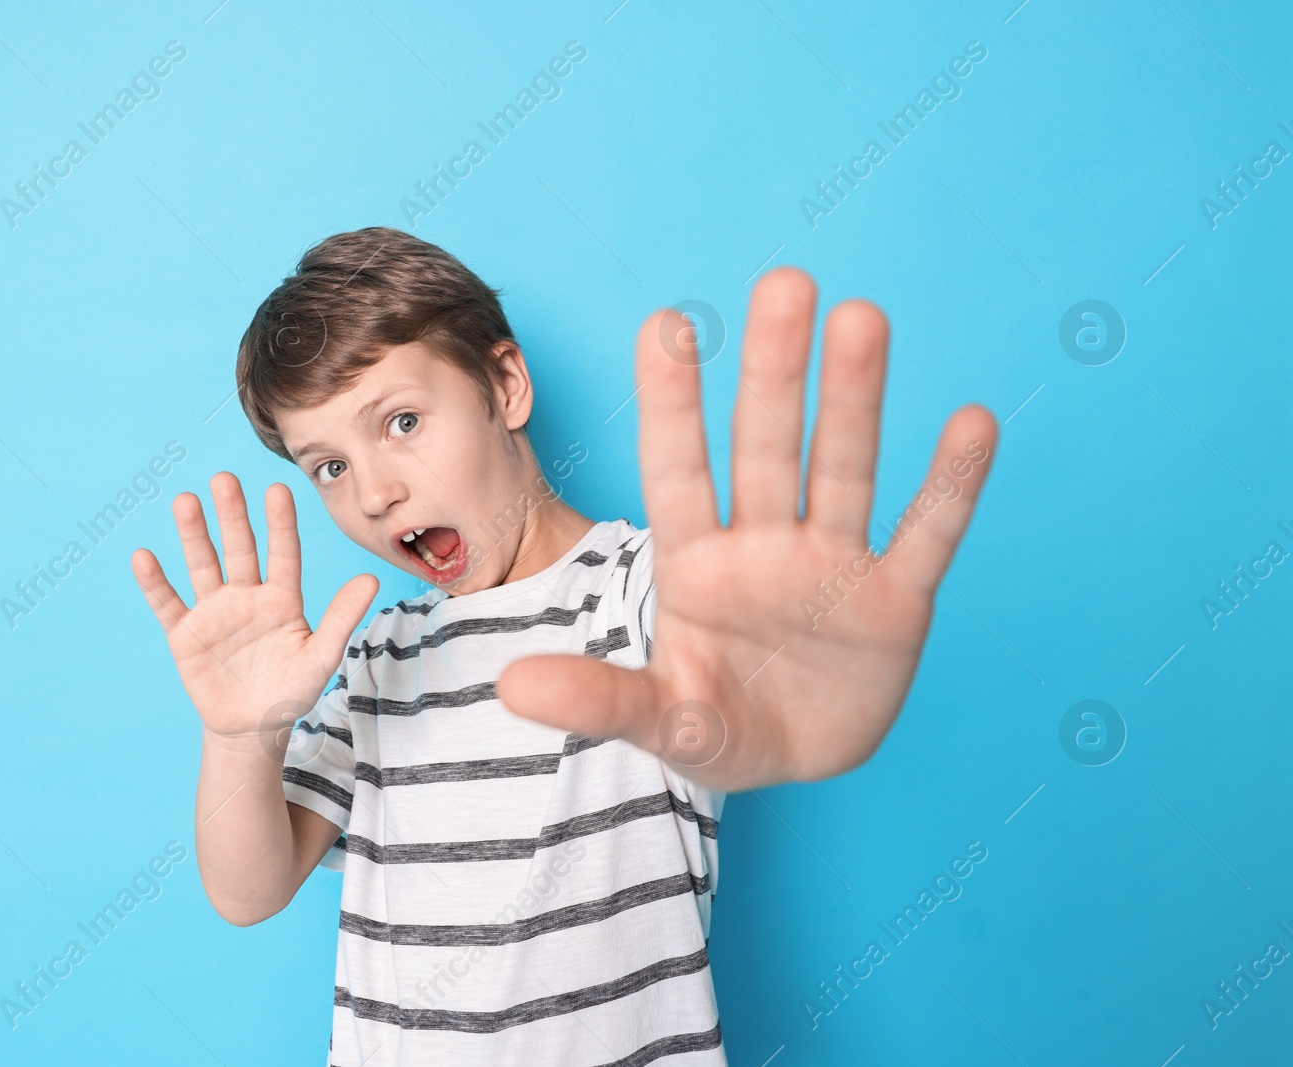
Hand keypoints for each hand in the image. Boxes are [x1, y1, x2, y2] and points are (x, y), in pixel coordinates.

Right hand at [130, 473, 378, 742]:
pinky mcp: (184, 633)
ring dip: (193, 534)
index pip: (282, 553)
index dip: (280, 523)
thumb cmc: (291, 690)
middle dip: (232, 514)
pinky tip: (144, 556)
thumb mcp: (320, 657)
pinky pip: (168, 603)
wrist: (252, 728)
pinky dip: (155, 582)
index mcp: (282, 598)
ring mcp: (214, 611)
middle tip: (224, 478)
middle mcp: (247, 596)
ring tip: (186, 501)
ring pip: (203, 565)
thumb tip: (373, 578)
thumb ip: (342, 618)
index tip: (277, 489)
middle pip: (239, 548)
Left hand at [496, 267, 997, 791]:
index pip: (677, 471)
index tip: (664, 323)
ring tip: (861, 318)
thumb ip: (596, 699)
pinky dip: (950, 487)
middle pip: (766, 449)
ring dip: (855, 400)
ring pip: (842, 471)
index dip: (673, 403)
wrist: (790, 759)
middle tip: (783, 283)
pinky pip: (926, 536)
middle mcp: (762, 546)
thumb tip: (511, 687)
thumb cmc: (712, 722)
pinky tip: (973, 423)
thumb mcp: (656, 720)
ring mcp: (831, 567)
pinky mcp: (895, 603)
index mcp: (694, 563)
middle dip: (773, 373)